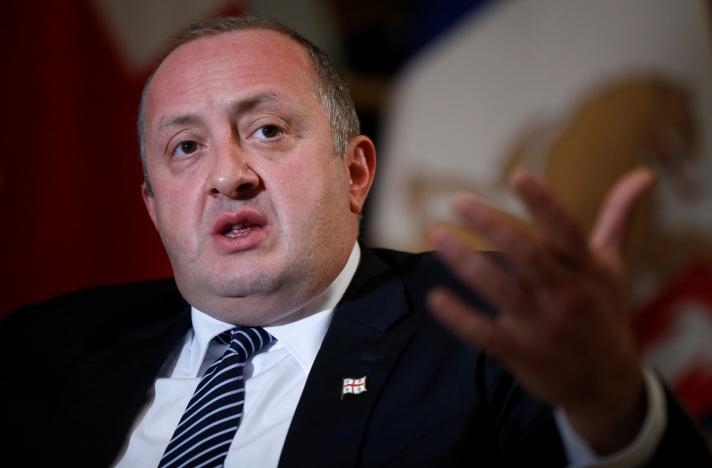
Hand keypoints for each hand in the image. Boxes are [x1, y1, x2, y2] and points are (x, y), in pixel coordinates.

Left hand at [426, 167, 655, 453]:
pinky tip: (435, 298)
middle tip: (459, 201)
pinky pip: (486, 334)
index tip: (517, 175)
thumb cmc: (604, 313)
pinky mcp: (522, 352)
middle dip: (492, 225)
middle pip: (527, 254)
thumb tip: (644, 174)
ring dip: (466, 262)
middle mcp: (565, 294)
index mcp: (585, 269)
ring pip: (501, 289)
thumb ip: (618, 218)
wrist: (608, 385)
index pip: (565, 229)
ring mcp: (542, 325)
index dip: (543, 202)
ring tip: (438, 235)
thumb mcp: (612, 267)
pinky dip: (460, 318)